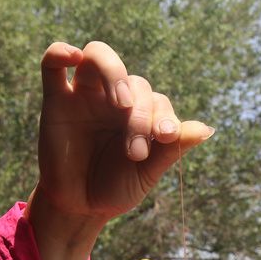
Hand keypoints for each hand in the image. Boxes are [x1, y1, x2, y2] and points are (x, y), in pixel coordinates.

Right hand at [27, 41, 214, 259]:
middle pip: (133, 81)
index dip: (165, 116)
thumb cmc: (116, 188)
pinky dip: (61, 52)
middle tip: (136, 151)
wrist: (79, 208)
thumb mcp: (147, 173)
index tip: (166, 137)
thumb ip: (173, 149)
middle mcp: (115, 99)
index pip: (156, 100)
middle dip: (141, 113)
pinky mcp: (56, 100)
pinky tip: (73, 56)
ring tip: (121, 104)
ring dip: (114, 73)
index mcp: (140, 114)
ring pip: (98, 57)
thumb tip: (207, 130)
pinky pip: (53, 64)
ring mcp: (86, 96)